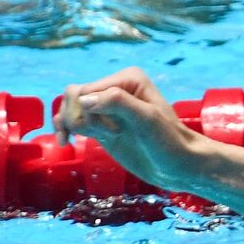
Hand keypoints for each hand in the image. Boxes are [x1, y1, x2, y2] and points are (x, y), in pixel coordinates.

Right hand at [53, 66, 200, 185]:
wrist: (178, 165)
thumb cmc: (169, 141)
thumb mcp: (147, 120)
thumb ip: (118, 103)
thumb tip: (83, 100)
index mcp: (127, 78)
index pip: (86, 91)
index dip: (92, 113)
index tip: (118, 131)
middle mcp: (115, 87)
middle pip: (74, 97)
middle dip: (81, 118)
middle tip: (110, 135)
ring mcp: (107, 108)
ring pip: (70, 107)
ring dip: (72, 125)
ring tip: (94, 139)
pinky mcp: (101, 126)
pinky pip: (73, 121)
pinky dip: (65, 129)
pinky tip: (66, 142)